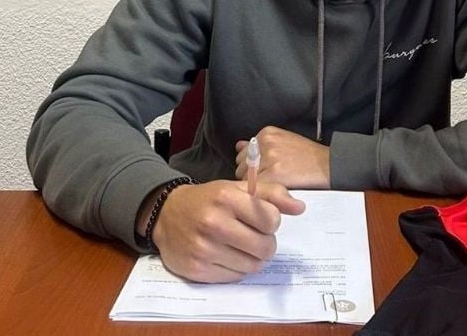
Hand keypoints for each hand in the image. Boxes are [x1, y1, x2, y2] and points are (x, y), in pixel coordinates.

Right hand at [151, 180, 305, 282]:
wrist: (166, 215)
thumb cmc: (209, 200)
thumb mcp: (237, 188)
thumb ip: (271, 193)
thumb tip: (300, 208)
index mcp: (226, 198)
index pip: (272, 220)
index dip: (271, 222)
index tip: (260, 220)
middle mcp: (214, 223)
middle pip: (265, 247)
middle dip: (265, 243)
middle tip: (253, 236)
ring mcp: (204, 248)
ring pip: (252, 266)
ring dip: (252, 258)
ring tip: (239, 246)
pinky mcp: (197, 270)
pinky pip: (235, 277)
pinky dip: (236, 268)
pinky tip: (225, 255)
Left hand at [234, 126, 330, 188]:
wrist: (329, 165)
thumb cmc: (308, 157)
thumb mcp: (283, 141)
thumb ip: (259, 144)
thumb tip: (239, 145)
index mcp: (266, 133)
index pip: (243, 153)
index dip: (250, 167)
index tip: (263, 173)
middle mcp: (266, 142)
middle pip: (241, 165)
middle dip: (250, 176)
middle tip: (267, 182)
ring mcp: (269, 157)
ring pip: (246, 178)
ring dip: (254, 186)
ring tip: (271, 187)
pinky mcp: (274, 173)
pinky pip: (255, 187)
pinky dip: (261, 193)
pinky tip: (273, 193)